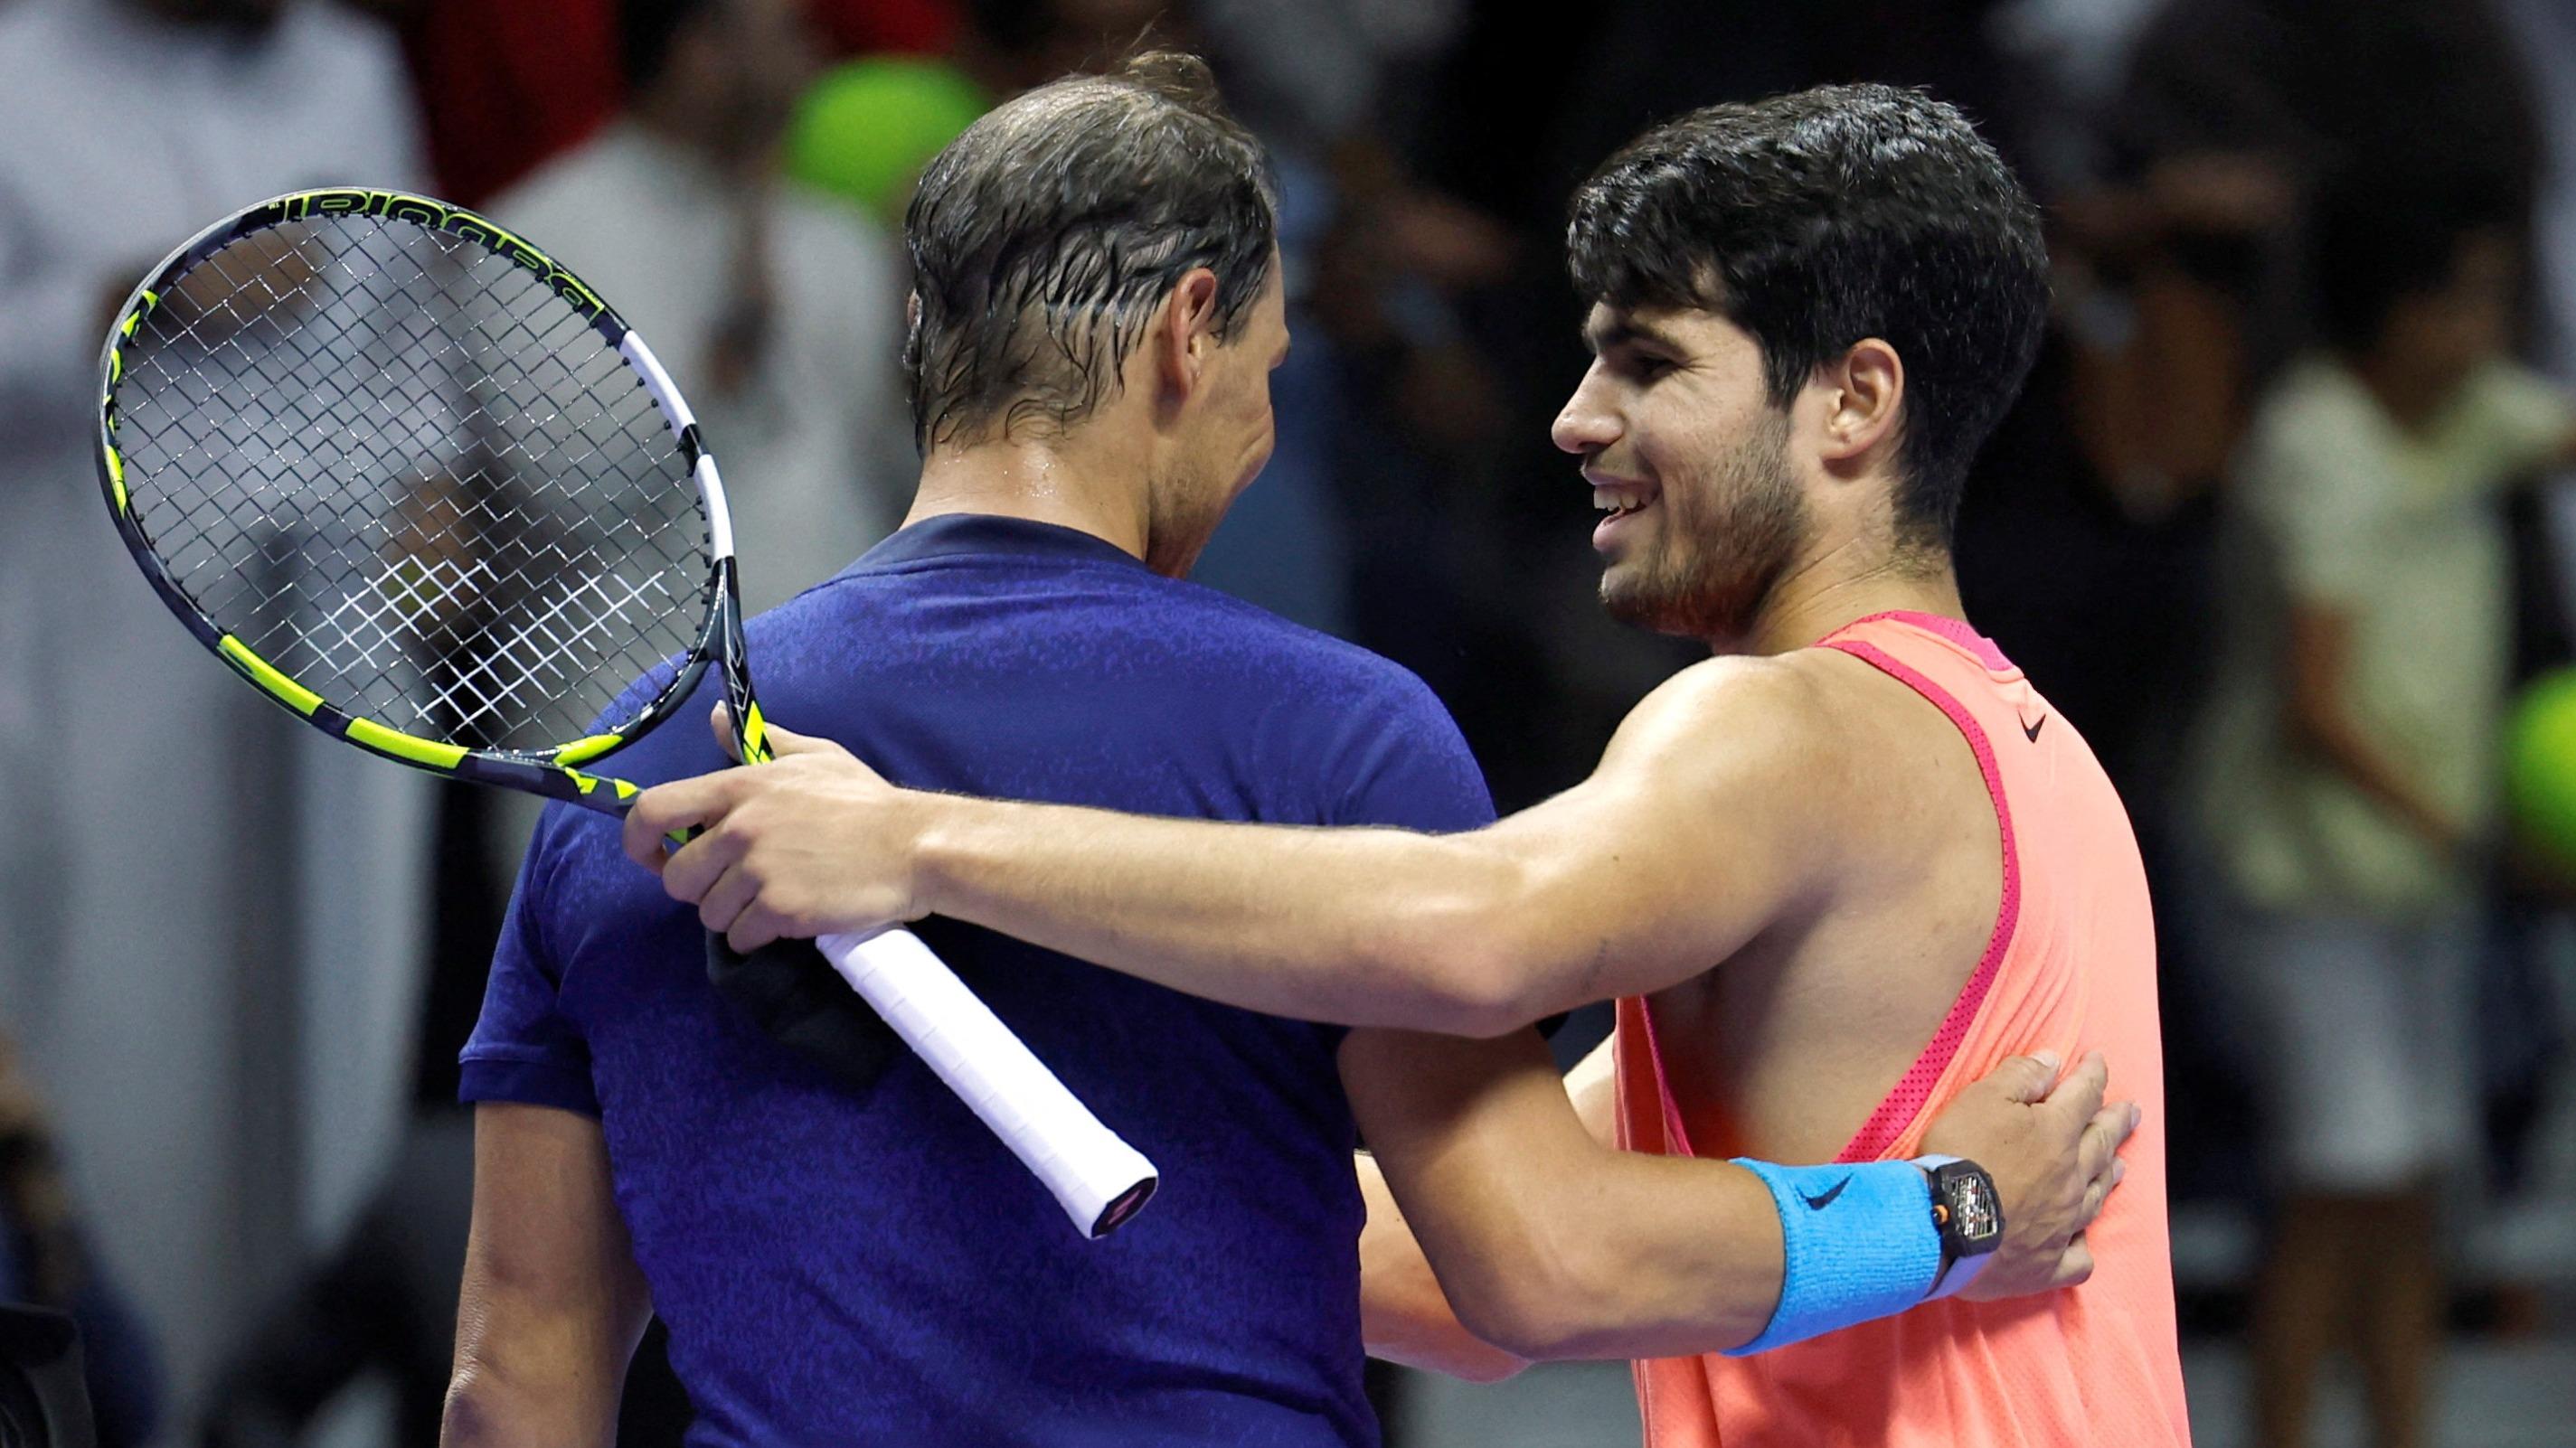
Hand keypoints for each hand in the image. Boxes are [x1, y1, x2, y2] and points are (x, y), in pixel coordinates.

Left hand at [620, 705, 925, 949]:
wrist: (913, 847)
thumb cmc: (865, 802)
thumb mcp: (814, 757)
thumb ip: (761, 741)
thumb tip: (716, 718)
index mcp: (740, 788)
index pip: (654, 810)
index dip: (639, 840)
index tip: (654, 856)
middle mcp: (740, 829)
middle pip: (678, 878)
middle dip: (700, 889)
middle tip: (737, 885)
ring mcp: (758, 872)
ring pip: (709, 913)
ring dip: (734, 915)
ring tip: (771, 901)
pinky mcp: (780, 911)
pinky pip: (741, 938)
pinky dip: (758, 936)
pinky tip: (786, 920)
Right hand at [1918, 1050, 2137, 1300]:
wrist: (1940, 1222)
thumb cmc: (1959, 1154)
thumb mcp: (1981, 1098)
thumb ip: (2020, 1076)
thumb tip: (2053, 1061)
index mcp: (2057, 1133)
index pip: (2084, 1095)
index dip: (2093, 1074)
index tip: (2099, 1060)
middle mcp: (2071, 1178)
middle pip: (2102, 1144)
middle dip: (2117, 1123)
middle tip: (2133, 1112)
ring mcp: (2063, 1224)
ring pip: (2097, 1196)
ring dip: (2109, 1176)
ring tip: (2119, 1166)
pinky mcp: (2047, 1264)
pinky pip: (2078, 1259)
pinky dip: (2081, 1248)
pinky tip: (2079, 1242)